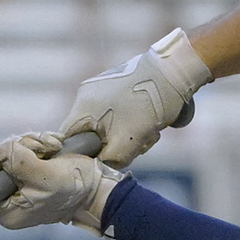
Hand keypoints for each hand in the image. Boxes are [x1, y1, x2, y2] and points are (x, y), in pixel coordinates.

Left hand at [0, 131, 118, 231]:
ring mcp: (19, 187)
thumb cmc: (76, 187)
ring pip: (8, 153)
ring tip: (53, 147)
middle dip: (15, 148)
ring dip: (30, 143)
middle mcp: (8, 200)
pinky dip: (37, 144)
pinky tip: (54, 146)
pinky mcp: (29, 174)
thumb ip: (16, 161)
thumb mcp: (45, 175)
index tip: (9, 151)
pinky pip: (22, 151)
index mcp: (6, 210)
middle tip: (41, 148)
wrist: (101, 188)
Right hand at [60, 28, 210, 164]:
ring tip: (149, 131)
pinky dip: (132, 122)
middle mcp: (86, 94)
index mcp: (83, 107)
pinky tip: (150, 121)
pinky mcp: (116, 84)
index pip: (67, 139)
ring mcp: (101, 87)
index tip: (100, 160)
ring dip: (127, 135)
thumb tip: (101, 167)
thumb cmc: (149, 105)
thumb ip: (109, 160)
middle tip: (135, 145)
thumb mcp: (128, 142)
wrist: (173, 72)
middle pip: (90, 133)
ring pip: (107, 125)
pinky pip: (117, 113)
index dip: (80, 154)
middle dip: (112, 145)